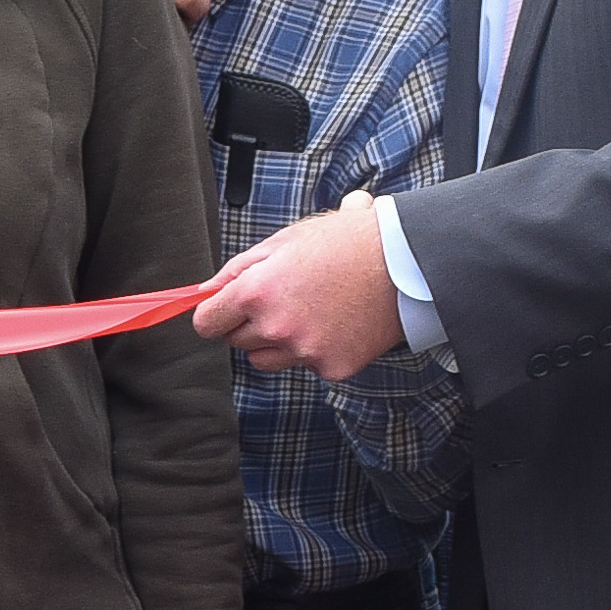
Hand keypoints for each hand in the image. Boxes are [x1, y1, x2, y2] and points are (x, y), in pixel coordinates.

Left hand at [191, 199, 405, 381]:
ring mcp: (305, 351)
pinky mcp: (332, 368)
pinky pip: (306, 365)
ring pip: (266, 360)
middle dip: (249, 323)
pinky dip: (316, 349)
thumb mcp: (285, 242)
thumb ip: (238, 270)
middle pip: (236, 342)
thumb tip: (207, 292)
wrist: (404, 261)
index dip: (213, 315)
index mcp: (257, 292)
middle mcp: (276, 327)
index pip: (207, 323)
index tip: (222, 312)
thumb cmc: (346, 243)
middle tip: (283, 299)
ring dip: (277, 342)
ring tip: (310, 310)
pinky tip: (337, 322)